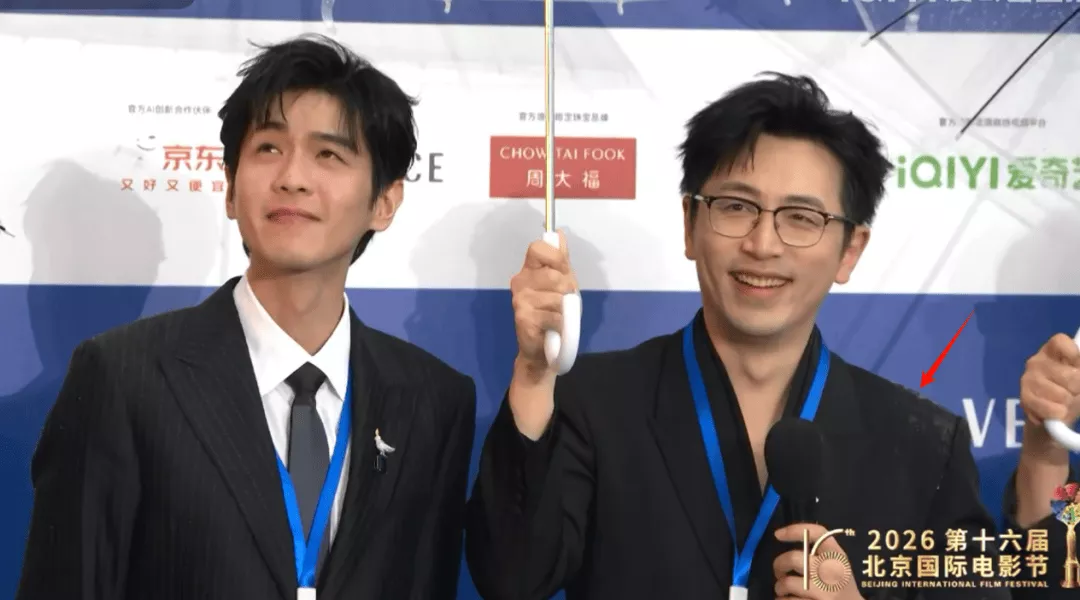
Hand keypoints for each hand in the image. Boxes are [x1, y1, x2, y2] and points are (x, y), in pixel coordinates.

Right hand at [507, 231, 576, 438]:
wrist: (544, 350)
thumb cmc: (554, 314)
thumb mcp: (563, 284)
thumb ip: (561, 260)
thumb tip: (559, 233)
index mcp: (529, 270)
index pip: (538, 248)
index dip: (556, 257)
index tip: (564, 270)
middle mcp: (520, 281)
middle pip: (554, 275)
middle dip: (567, 289)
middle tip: (563, 301)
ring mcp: (520, 300)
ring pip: (557, 297)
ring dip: (565, 310)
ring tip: (558, 316)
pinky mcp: (523, 318)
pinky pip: (554, 316)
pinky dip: (561, 323)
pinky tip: (553, 328)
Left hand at [773, 524, 862, 599]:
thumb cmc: (840, 587)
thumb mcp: (838, 566)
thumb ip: (819, 553)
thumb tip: (788, 538)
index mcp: (838, 557)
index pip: (817, 533)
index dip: (794, 530)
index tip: (778, 534)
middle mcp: (832, 572)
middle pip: (793, 558)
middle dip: (779, 565)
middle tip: (779, 572)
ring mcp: (825, 591)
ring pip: (787, 582)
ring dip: (779, 587)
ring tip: (783, 590)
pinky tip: (788, 599)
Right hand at [1020, 333, 1079, 429]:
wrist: (1050, 414)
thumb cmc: (1070, 390)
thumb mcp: (1078, 377)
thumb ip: (1078, 371)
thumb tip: (1077, 374)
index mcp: (1052, 351)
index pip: (1060, 342)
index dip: (1075, 354)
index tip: (1078, 367)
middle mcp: (1036, 361)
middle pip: (1070, 375)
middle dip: (1078, 389)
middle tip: (1075, 392)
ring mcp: (1028, 379)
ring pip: (1061, 395)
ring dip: (1069, 404)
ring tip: (1065, 404)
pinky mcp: (1024, 398)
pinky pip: (1050, 409)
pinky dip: (1058, 414)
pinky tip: (1056, 412)